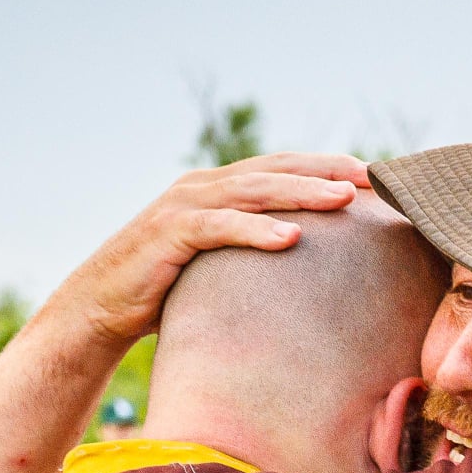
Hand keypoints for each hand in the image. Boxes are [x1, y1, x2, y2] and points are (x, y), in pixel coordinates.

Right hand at [46, 151, 370, 348]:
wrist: (101, 306)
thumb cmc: (167, 291)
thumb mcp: (219, 267)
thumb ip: (254, 258)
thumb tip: (310, 278)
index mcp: (218, 189)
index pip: (279, 168)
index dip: (323, 166)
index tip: (370, 175)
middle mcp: (203, 187)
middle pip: (274, 171)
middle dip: (324, 171)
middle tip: (370, 178)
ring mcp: (184, 206)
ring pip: (253, 192)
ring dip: (300, 193)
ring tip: (343, 200)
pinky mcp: (169, 234)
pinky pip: (219, 228)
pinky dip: (255, 230)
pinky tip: (291, 238)